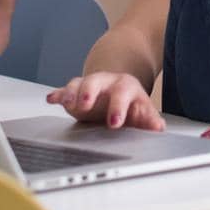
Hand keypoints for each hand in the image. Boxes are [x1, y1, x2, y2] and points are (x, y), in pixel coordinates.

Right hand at [46, 72, 164, 130]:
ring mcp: (89, 85)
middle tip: (84, 105)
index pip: (122, 93)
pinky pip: (64, 90)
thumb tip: (159, 127)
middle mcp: (106, 82)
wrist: (119, 90)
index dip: (118, 107)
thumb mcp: (142, 111)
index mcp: (125, 86)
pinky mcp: (75, 92)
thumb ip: (149, 120)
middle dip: (89, 92)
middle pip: (96, 81)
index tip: (114, 123)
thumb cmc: (131, 104)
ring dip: (71, 93)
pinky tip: (51, 99)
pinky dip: (57, 95)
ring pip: (78, 84)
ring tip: (66, 103)